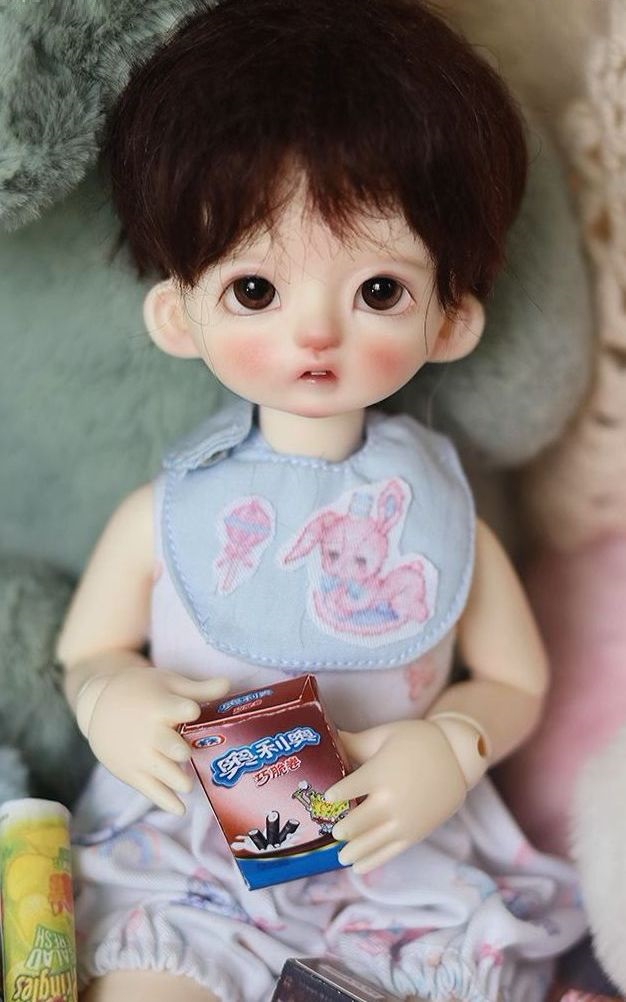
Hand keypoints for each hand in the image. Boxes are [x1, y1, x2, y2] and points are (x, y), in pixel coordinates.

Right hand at [77, 667, 229, 813]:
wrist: (99, 704)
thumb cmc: (142, 691)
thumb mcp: (167, 683)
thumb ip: (199, 689)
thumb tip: (228, 684)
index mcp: (159, 705)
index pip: (176, 709)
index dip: (186, 710)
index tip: (193, 711)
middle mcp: (149, 732)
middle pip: (168, 745)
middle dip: (181, 751)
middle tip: (188, 753)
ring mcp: (139, 754)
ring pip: (162, 771)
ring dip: (179, 779)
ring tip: (188, 783)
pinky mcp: (131, 772)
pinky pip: (150, 790)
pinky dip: (166, 802)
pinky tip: (181, 810)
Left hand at [326, 719, 466, 873]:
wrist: (457, 756)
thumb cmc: (418, 741)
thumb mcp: (385, 735)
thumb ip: (355, 742)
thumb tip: (328, 737)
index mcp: (378, 774)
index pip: (346, 790)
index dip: (333, 795)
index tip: (326, 798)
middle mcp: (388, 801)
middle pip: (355, 822)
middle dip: (341, 829)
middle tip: (333, 831)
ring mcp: (402, 820)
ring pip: (369, 842)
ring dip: (352, 850)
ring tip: (341, 856)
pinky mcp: (415, 833)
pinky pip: (389, 852)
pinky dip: (372, 861)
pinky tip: (359, 868)